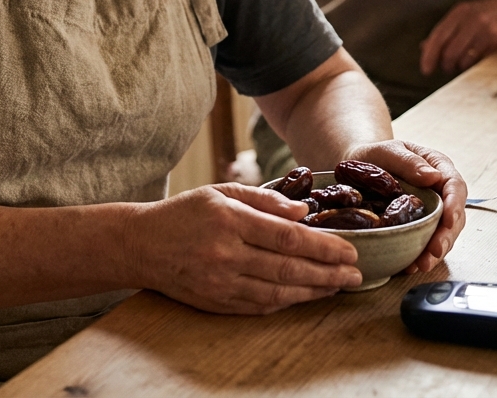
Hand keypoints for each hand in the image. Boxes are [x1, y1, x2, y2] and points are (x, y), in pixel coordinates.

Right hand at [126, 183, 360, 314]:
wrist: (141, 245)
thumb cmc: (185, 213)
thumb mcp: (221, 192)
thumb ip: (264, 199)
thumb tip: (303, 211)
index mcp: (230, 220)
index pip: (287, 237)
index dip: (323, 246)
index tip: (350, 250)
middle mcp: (226, 254)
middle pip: (288, 267)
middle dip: (328, 273)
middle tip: (355, 274)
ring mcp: (220, 282)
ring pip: (278, 291)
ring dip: (313, 291)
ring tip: (338, 286)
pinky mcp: (215, 301)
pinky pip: (259, 306)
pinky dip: (287, 301)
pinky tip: (306, 295)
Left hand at [342, 140, 466, 273]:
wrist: (359, 165)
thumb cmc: (376, 154)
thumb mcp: (389, 151)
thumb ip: (410, 162)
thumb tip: (433, 177)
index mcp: (439, 168)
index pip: (455, 187)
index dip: (455, 205)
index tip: (448, 220)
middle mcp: (440, 191)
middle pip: (454, 216)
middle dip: (446, 236)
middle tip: (434, 252)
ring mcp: (431, 210)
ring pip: (443, 234)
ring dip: (436, 252)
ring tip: (422, 264)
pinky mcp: (420, 226)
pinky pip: (426, 242)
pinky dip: (421, 255)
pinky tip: (411, 265)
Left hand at [419, 0, 496, 75]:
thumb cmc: (495, 10)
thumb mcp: (469, 13)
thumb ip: (448, 29)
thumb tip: (424, 47)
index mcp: (460, 10)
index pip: (437, 36)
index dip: (428, 55)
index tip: (425, 70)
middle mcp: (471, 18)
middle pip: (448, 51)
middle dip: (445, 65)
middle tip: (447, 69)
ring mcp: (485, 29)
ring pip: (464, 58)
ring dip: (460, 67)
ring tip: (463, 65)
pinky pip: (480, 60)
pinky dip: (475, 65)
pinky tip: (477, 62)